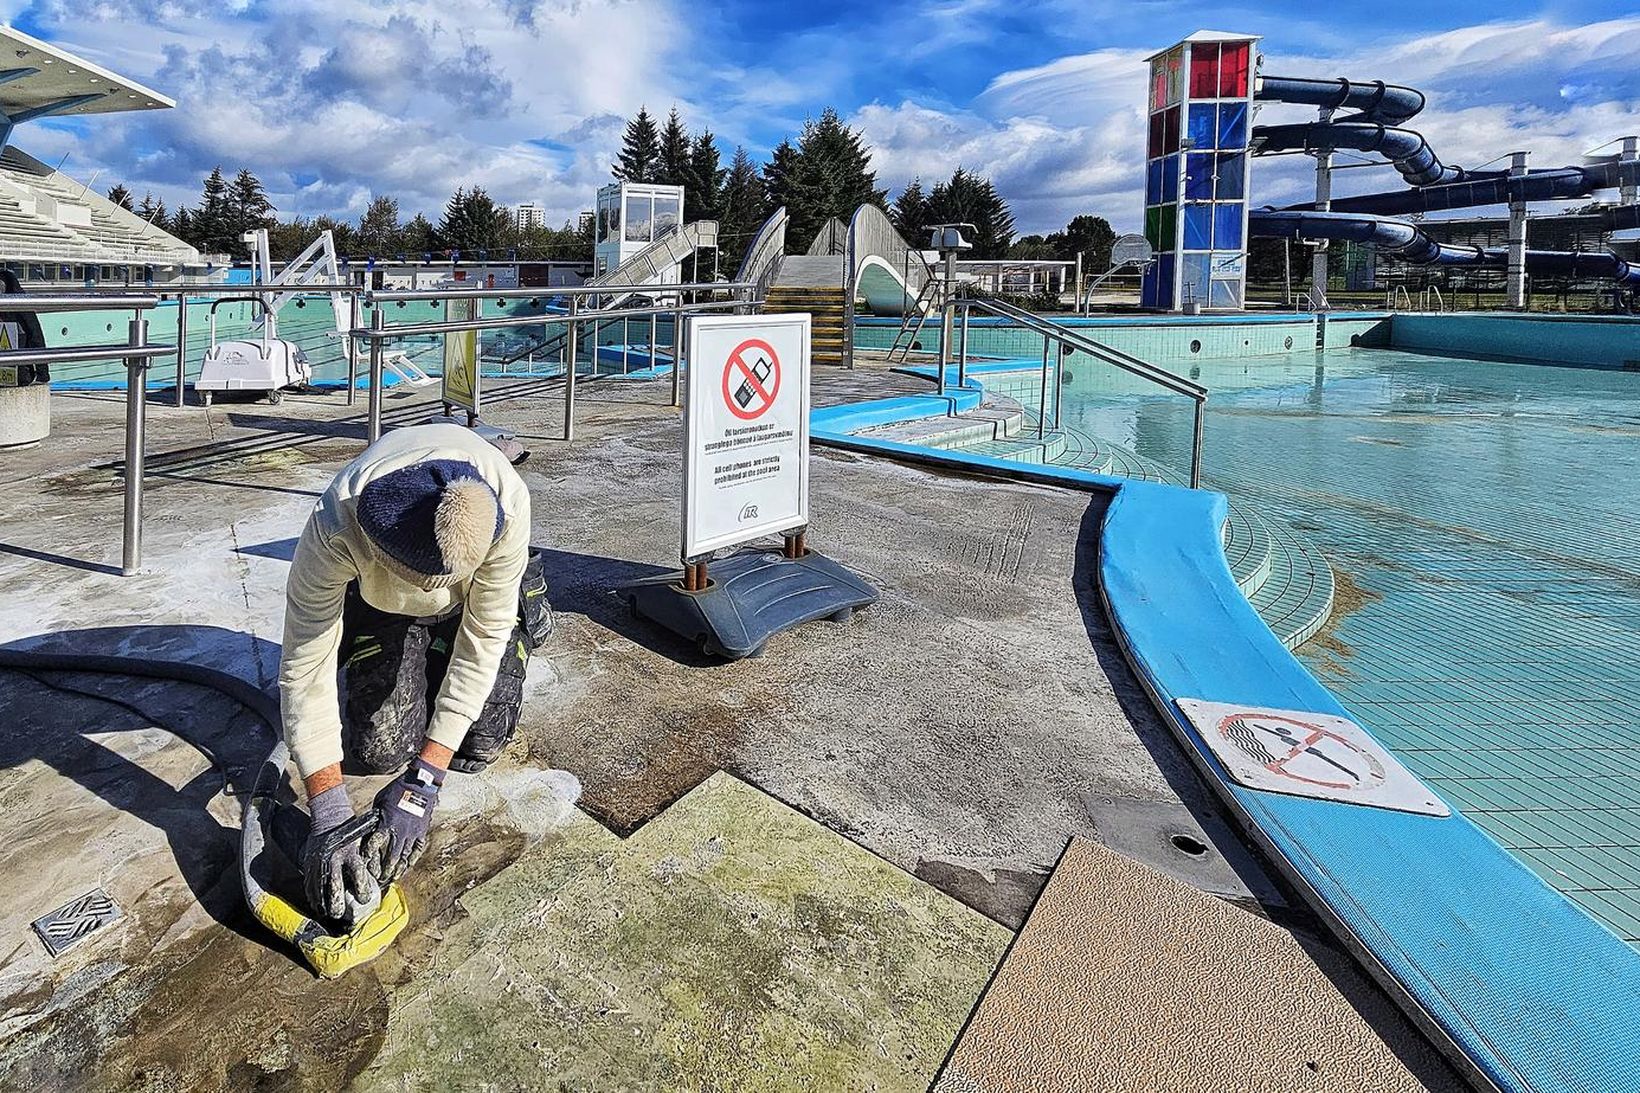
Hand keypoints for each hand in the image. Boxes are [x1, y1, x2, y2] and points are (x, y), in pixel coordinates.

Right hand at [302, 786, 380, 922]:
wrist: (330, 816)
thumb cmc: (352, 829)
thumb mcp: (363, 841)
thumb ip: (368, 858)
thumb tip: (378, 878)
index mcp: (351, 852)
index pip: (358, 874)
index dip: (362, 889)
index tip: (365, 899)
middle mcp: (334, 858)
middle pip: (334, 886)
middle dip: (337, 903)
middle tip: (340, 915)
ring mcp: (319, 861)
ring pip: (319, 887)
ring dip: (323, 903)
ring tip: (327, 914)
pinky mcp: (309, 862)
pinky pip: (309, 882)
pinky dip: (312, 895)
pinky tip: (316, 904)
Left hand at [366, 758, 443, 883]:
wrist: (420, 783)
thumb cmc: (397, 789)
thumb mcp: (380, 802)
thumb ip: (376, 818)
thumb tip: (370, 829)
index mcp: (386, 823)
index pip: (374, 845)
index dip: (368, 856)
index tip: (364, 864)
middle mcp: (400, 831)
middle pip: (390, 856)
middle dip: (383, 869)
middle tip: (379, 879)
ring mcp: (413, 832)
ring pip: (404, 856)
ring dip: (398, 868)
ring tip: (392, 878)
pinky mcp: (422, 831)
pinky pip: (417, 849)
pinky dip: (412, 860)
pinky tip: (407, 867)